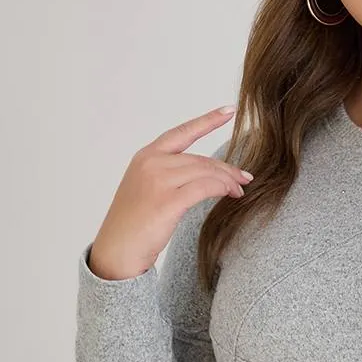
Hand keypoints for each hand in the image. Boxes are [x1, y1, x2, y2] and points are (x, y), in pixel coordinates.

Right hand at [87, 105, 253, 280]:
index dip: (208, 120)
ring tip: (239, 191)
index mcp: (145, 156)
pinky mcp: (168, 200)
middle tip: (245, 178)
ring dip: (227, 181)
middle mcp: (151, 163)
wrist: (116, 251)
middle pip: (200, 159)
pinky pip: (205, 187)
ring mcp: (158, 180)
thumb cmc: (133, 225)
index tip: (229, 110)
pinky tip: (230, 195)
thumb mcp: (147, 189)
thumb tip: (205, 175)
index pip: (182, 132)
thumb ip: (169, 175)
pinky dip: (222, 189)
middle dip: (226, 169)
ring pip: (205, 172)